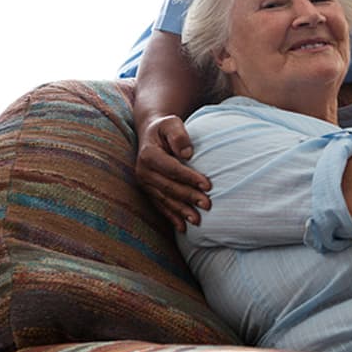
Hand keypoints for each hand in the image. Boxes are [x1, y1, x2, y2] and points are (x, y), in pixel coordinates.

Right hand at [135, 114, 211, 231]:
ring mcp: (144, 183)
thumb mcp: (171, 123)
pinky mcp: (148, 191)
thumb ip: (179, 135)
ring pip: (165, 200)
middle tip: (208, 205)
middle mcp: (143, 171)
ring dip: (181, 211)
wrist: (151, 133)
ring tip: (198, 220)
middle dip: (189, 197)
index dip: (190, 177)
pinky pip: (160, 206)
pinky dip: (171, 217)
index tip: (208, 185)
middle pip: (169, 187)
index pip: (172, 169)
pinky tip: (182, 228)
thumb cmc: (165, 128)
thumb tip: (187, 153)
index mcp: (148, 154)